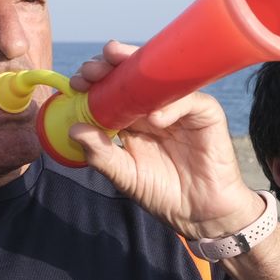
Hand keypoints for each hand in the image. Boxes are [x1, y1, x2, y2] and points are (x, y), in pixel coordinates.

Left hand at [67, 40, 261, 238]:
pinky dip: (171, 106)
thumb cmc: (161, 193)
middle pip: (132, 74)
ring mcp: (179, 108)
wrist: (199, 213)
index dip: (94, 80)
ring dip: (135, 70)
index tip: (76, 81)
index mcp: (131, 118)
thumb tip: (74, 129)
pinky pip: (189, 100)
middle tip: (91, 70)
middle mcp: (154, 107)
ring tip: (113, 72)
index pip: (111, 89)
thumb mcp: (124, 175)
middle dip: (109, 66)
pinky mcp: (206, 114)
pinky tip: (155, 118)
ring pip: (159, 77)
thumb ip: (101, 154)